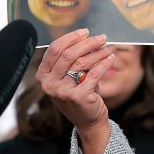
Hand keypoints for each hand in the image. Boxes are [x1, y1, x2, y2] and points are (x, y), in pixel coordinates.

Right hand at [36, 29, 114, 153]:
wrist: (88, 120)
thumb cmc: (79, 93)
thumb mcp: (69, 76)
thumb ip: (72, 59)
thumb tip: (86, 36)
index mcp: (43, 76)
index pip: (54, 49)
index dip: (70, 38)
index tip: (85, 32)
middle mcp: (49, 85)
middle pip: (68, 54)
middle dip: (87, 43)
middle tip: (101, 38)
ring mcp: (62, 92)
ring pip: (82, 63)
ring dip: (98, 52)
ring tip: (108, 48)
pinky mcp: (79, 97)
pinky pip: (94, 73)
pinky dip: (104, 63)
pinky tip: (111, 57)